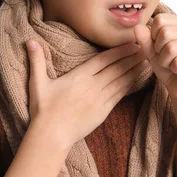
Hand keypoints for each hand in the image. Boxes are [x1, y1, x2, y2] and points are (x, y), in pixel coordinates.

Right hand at [25, 40, 148, 150]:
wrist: (52, 135)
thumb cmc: (43, 110)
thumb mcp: (37, 84)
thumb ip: (37, 61)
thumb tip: (30, 41)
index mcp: (79, 77)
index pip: (103, 60)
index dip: (119, 51)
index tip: (131, 43)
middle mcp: (92, 87)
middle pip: (116, 69)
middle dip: (132, 58)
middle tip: (146, 48)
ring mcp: (100, 100)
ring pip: (121, 81)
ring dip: (134, 70)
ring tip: (146, 60)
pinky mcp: (103, 112)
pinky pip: (119, 95)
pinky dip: (129, 86)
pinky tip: (136, 79)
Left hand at [133, 12, 176, 105]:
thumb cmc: (168, 68)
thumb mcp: (152, 53)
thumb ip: (145, 39)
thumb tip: (137, 27)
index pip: (160, 20)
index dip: (153, 37)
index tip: (160, 48)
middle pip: (165, 33)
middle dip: (159, 50)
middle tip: (167, 59)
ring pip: (171, 48)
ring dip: (166, 61)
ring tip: (172, 65)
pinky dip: (174, 69)